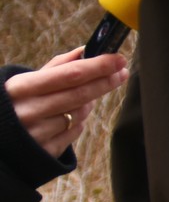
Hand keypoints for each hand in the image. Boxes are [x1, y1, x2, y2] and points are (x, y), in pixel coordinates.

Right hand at [6, 48, 128, 158]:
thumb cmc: (13, 103)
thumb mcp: (23, 82)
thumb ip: (56, 67)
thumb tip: (84, 50)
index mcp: (21, 89)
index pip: (69, 75)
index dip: (98, 66)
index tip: (118, 59)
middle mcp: (28, 112)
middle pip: (80, 95)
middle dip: (105, 81)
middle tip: (122, 72)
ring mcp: (37, 134)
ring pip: (79, 114)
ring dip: (88, 102)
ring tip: (83, 96)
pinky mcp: (45, 151)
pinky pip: (75, 131)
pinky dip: (78, 121)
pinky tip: (69, 115)